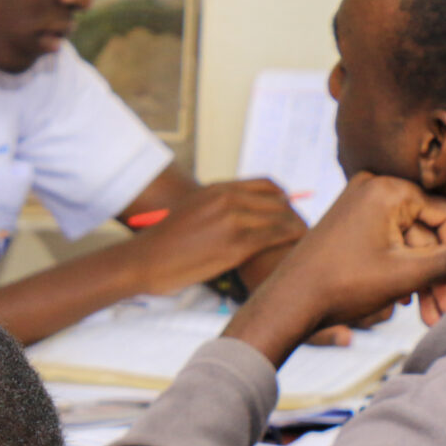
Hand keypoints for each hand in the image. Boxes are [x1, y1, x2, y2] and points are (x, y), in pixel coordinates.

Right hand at [133, 179, 305, 295]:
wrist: (142, 261)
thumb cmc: (161, 245)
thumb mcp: (189, 213)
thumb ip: (214, 209)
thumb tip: (231, 219)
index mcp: (217, 189)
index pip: (267, 185)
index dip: (284, 199)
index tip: (288, 212)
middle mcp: (228, 199)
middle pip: (279, 201)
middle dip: (294, 215)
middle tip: (301, 230)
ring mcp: (233, 220)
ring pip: (282, 218)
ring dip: (297, 228)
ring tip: (303, 240)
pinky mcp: (236, 244)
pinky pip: (276, 237)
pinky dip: (291, 241)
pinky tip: (295, 250)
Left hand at [226, 172, 445, 365]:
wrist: (283, 308)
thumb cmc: (340, 287)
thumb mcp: (406, 274)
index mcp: (387, 189)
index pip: (444, 215)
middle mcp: (370, 189)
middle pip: (424, 231)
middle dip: (438, 274)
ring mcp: (355, 207)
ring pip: (404, 243)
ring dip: (420, 279)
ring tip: (429, 315)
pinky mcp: (344, 227)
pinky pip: (384, 245)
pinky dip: (396, 272)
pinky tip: (402, 302)